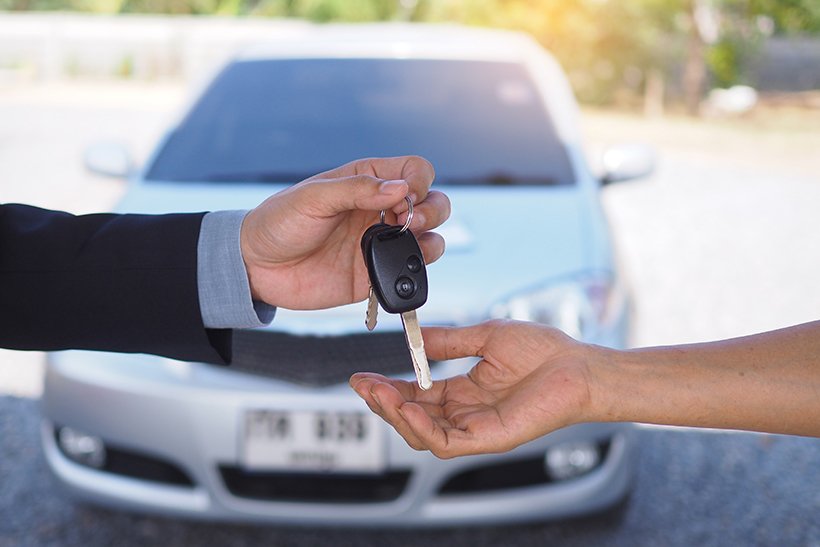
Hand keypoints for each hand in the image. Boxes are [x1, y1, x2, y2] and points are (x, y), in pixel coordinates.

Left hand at [240, 156, 448, 309]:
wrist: (257, 267)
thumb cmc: (279, 222)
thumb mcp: (313, 197)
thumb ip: (357, 190)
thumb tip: (400, 188)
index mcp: (367, 181)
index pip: (414, 170)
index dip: (419, 180)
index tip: (405, 195)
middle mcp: (380, 210)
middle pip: (432, 202)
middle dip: (432, 210)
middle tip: (409, 220)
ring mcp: (381, 243)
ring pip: (430, 237)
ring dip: (432, 238)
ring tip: (408, 242)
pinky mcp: (376, 274)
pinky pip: (411, 273)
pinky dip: (417, 271)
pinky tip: (400, 269)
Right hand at [350, 320, 596, 457]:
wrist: (579, 365)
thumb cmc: (543, 351)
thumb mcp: (487, 336)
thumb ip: (451, 339)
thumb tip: (419, 337)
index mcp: (465, 391)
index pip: (417, 395)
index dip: (389, 387)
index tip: (363, 376)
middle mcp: (467, 413)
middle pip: (413, 417)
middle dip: (383, 403)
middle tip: (361, 385)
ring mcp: (476, 429)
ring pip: (423, 434)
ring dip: (396, 415)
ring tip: (377, 393)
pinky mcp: (489, 439)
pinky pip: (446, 443)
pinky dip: (422, 428)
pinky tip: (407, 409)